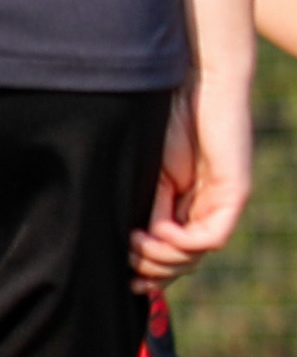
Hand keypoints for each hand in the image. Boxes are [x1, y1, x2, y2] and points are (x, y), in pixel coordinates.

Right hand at [137, 69, 250, 288]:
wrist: (194, 81)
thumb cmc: (163, 118)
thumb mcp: (145, 175)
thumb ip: (145, 208)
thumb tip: (128, 246)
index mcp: (184, 202)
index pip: (173, 253)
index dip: (148, 270)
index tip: (123, 275)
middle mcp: (206, 207)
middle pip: (184, 261)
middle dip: (152, 269)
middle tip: (127, 263)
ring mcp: (222, 202)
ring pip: (196, 255)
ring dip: (163, 258)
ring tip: (136, 241)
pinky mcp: (233, 193)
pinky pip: (211, 237)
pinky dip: (182, 243)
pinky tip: (157, 230)